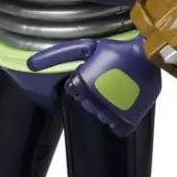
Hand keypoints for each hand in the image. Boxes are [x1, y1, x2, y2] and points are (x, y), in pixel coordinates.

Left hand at [28, 36, 160, 136]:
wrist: (146, 56)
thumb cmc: (117, 50)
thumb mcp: (86, 47)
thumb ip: (59, 54)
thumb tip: (29, 64)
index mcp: (81, 86)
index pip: (73, 94)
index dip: (83, 86)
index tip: (95, 76)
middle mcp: (93, 102)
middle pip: (87, 106)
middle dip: (96, 96)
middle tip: (110, 80)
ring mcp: (110, 112)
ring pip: (102, 117)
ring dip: (108, 108)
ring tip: (119, 90)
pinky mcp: (127, 119)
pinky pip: (118, 129)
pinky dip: (119, 122)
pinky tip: (123, 108)